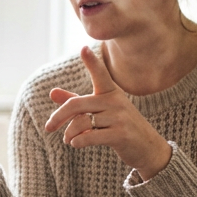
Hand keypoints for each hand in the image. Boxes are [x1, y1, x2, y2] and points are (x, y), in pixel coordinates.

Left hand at [43, 46, 172, 178]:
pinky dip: (77, 142)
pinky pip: (88, 137)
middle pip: (76, 104)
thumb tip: (51, 92)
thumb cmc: (119, 126)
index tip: (84, 49)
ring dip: (69, 134)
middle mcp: (116, 101)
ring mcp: (119, 117)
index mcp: (111, 92)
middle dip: (58, 117)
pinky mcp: (121, 135)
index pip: (100, 74)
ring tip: (68, 139)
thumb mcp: (100, 111)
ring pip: (81, 123)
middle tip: (48, 127)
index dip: (92, 62)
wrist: (148, 148)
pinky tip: (76, 143)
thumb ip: (76, 102)